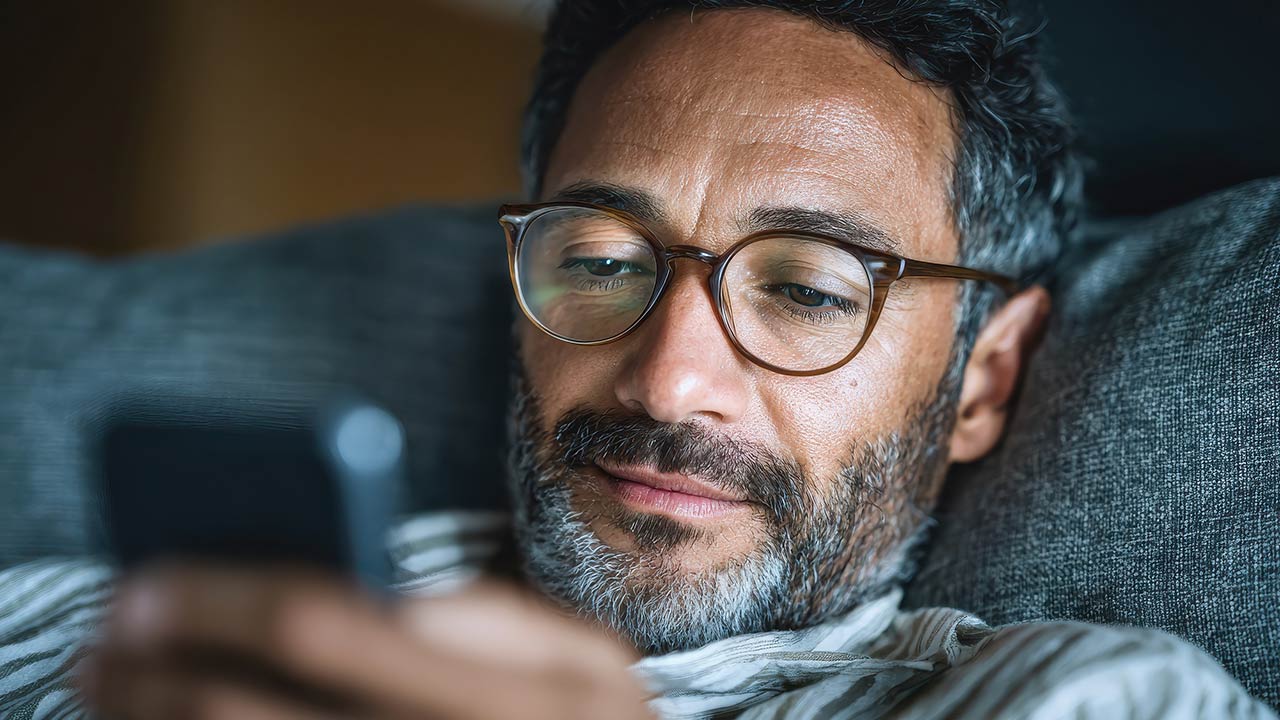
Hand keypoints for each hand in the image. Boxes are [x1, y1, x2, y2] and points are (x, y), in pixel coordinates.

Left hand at [77, 564, 652, 719]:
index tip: (147, 579)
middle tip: (103, 641)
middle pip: (246, 713)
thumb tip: (363, 589)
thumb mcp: (590, 669)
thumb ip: (494, 622)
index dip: (217, 597)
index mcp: (501, 690)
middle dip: (154, 673)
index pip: (322, 622)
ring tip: (116, 690)